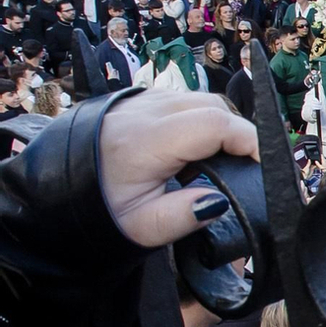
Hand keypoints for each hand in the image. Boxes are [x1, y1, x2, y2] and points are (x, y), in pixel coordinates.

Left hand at [97, 92, 257, 247]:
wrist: (60, 187)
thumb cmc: (100, 207)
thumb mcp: (141, 226)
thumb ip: (182, 217)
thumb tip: (220, 203)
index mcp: (147, 141)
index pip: (215, 123)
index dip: (250, 141)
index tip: (265, 166)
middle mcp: (146, 111)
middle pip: (215, 106)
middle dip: (241, 134)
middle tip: (249, 168)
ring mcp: (143, 100)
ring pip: (202, 99)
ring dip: (222, 125)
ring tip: (223, 161)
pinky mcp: (141, 100)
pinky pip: (185, 100)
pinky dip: (202, 119)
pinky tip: (197, 149)